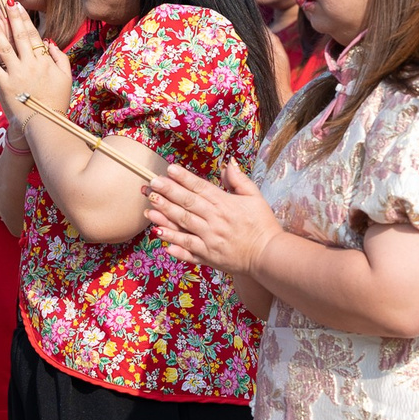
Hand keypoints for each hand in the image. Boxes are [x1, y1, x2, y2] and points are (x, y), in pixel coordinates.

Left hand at [0, 1, 70, 123]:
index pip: (33, 34)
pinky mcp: (4, 86)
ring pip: (5, 48)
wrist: (45, 123)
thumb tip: (49, 42)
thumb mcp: (66, 77)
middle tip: (4, 2)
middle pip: (19, 36)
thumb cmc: (57, 102)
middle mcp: (29, 64)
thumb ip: (59, 57)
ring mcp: (15, 74)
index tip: (17, 6)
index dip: (24, 19)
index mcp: (44, 61)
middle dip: (11, 17)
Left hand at [143, 161, 280, 272]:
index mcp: (225, 204)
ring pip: (183, 225)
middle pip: (187, 204)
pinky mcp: (208, 256)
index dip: (184, 178)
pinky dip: (173, 243)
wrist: (269, 255)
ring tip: (149, 207)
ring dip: (164, 215)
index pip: (200, 188)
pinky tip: (159, 236)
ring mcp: (210, 239)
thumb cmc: (263, 225)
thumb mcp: (255, 197)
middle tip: (151, 184)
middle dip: (167, 193)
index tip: (169, 169)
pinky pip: (187, 249)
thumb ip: (239, 180)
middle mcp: (215, 220)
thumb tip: (228, 163)